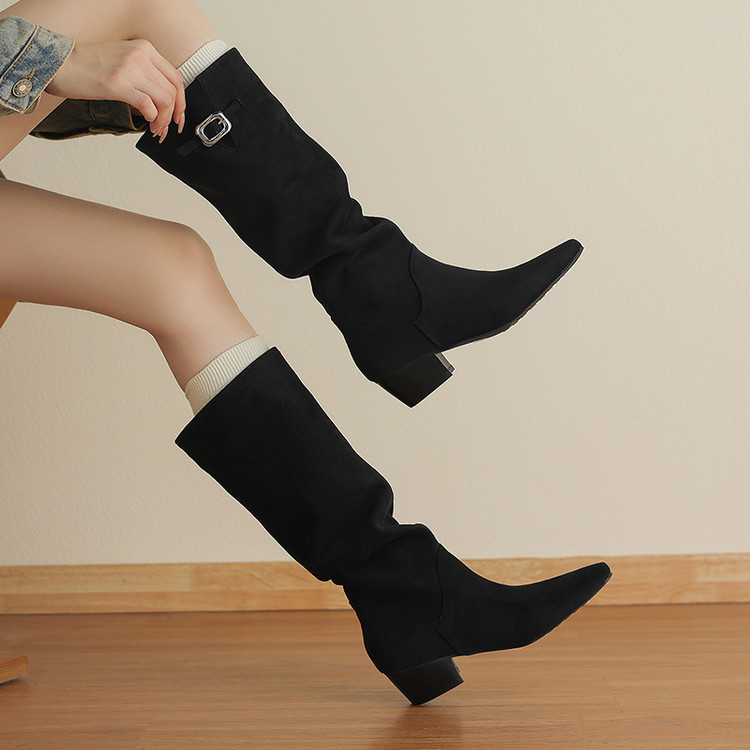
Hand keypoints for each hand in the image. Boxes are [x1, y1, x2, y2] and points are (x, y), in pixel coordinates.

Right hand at [45, 38, 185, 141]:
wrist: (60, 63)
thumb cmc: (88, 66)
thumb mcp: (123, 59)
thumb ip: (144, 72)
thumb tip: (163, 98)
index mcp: (144, 48)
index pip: (176, 78)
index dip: (182, 102)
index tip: (179, 117)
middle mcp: (140, 56)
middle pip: (172, 92)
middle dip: (172, 116)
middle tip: (164, 129)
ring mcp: (129, 69)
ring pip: (164, 100)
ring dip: (163, 120)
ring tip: (155, 128)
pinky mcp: (118, 83)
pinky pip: (148, 104)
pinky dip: (152, 118)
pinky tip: (146, 122)